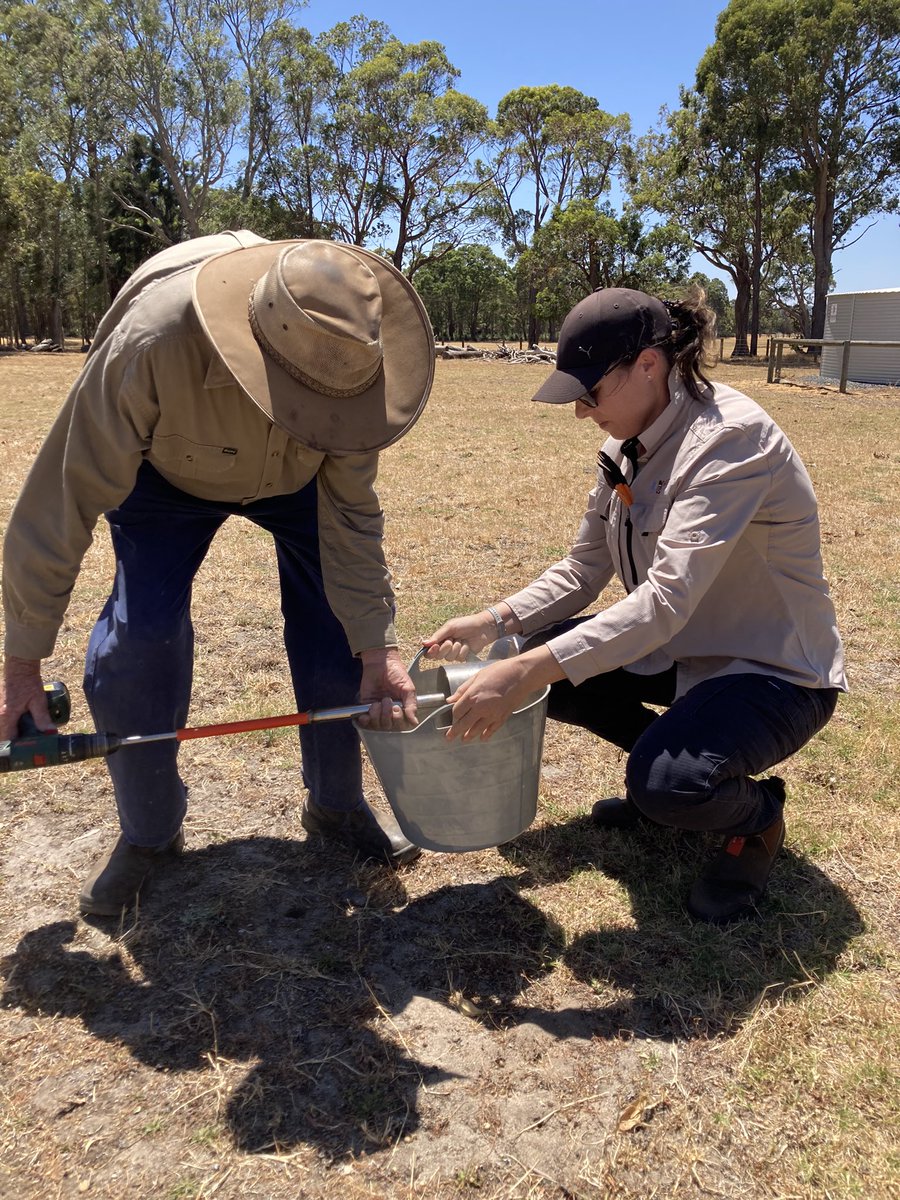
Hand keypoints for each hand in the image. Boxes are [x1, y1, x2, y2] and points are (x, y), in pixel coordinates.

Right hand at [1, 657, 51, 739]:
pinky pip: (5, 722)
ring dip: (14, 733)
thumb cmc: (28, 682)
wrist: (19, 667)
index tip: (27, 751)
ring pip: (5, 729)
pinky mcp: (1, 707)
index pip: (8, 739)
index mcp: (6, 716)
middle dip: (16, 741)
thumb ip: (42, 718)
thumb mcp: (38, 700)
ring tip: (29, 735)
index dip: (17, 747)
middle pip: (5, 735)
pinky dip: (13, 726)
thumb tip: (49, 732)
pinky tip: (25, 725)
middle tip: (30, 744)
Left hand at [356, 647, 417, 730]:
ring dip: (377, 714)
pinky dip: (365, 720)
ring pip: (377, 725)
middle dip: (387, 714)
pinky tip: (366, 714)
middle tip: (387, 699)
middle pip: (389, 726)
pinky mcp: (366, 708)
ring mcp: (378, 711)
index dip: (399, 720)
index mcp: (402, 709)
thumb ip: (411, 704)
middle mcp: (390, 712)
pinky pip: (366, 722)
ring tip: (377, 702)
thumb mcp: (408, 688)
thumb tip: (414, 721)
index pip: (402, 725)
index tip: (397, 708)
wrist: (380, 663)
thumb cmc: (396, 673)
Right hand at [424, 607, 512, 661]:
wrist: (483, 627)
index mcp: (440, 639)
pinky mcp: (463, 656)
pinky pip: (459, 658)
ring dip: (456, 648)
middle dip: (446, 648)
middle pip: (438, 656)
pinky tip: (467, 645)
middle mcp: (445, 647)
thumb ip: (437, 636)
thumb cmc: (466, 624)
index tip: (435, 647)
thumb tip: (424, 643)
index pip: (429, 651)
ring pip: (449, 658)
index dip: (431, 651)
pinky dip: (464, 650)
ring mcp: (454, 653)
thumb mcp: (450, 627)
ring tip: (462, 640)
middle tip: (452, 640)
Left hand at [446, 647, 564, 742]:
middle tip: (449, 737)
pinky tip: (482, 738)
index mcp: (472, 696)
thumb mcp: (478, 676)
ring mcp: (492, 714)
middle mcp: (481, 708)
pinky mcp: (503, 717)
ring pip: (477, 729)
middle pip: (464, 724)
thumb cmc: (500, 671)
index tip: (453, 716)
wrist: (522, 675)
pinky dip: (486, 734)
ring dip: (469, 735)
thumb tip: (450, 699)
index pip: (457, 711)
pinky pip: (492, 729)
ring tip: (464, 739)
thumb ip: (463, 689)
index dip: (453, 715)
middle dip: (455, 731)